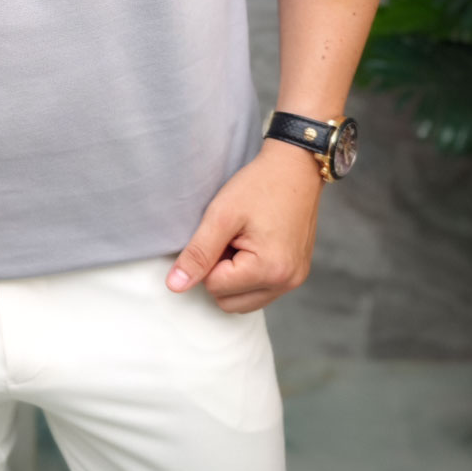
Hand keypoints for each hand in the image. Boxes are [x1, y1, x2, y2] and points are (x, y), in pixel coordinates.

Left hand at [164, 137, 323, 312]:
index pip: (214, 287)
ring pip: (243, 302)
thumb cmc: (259, 186)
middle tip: (231, 238)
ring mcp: (294, 280)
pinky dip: (249, 275)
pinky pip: (260, 291)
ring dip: (234, 277)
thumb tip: (175, 286)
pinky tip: (253, 246)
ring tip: (242, 241)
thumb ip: (198, 254)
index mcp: (270, 270)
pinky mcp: (296, 275)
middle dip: (220, 273)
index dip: (208, 259)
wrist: (295, 168)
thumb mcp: (221, 215)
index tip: (223, 233)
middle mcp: (287, 282)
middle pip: (228, 302)